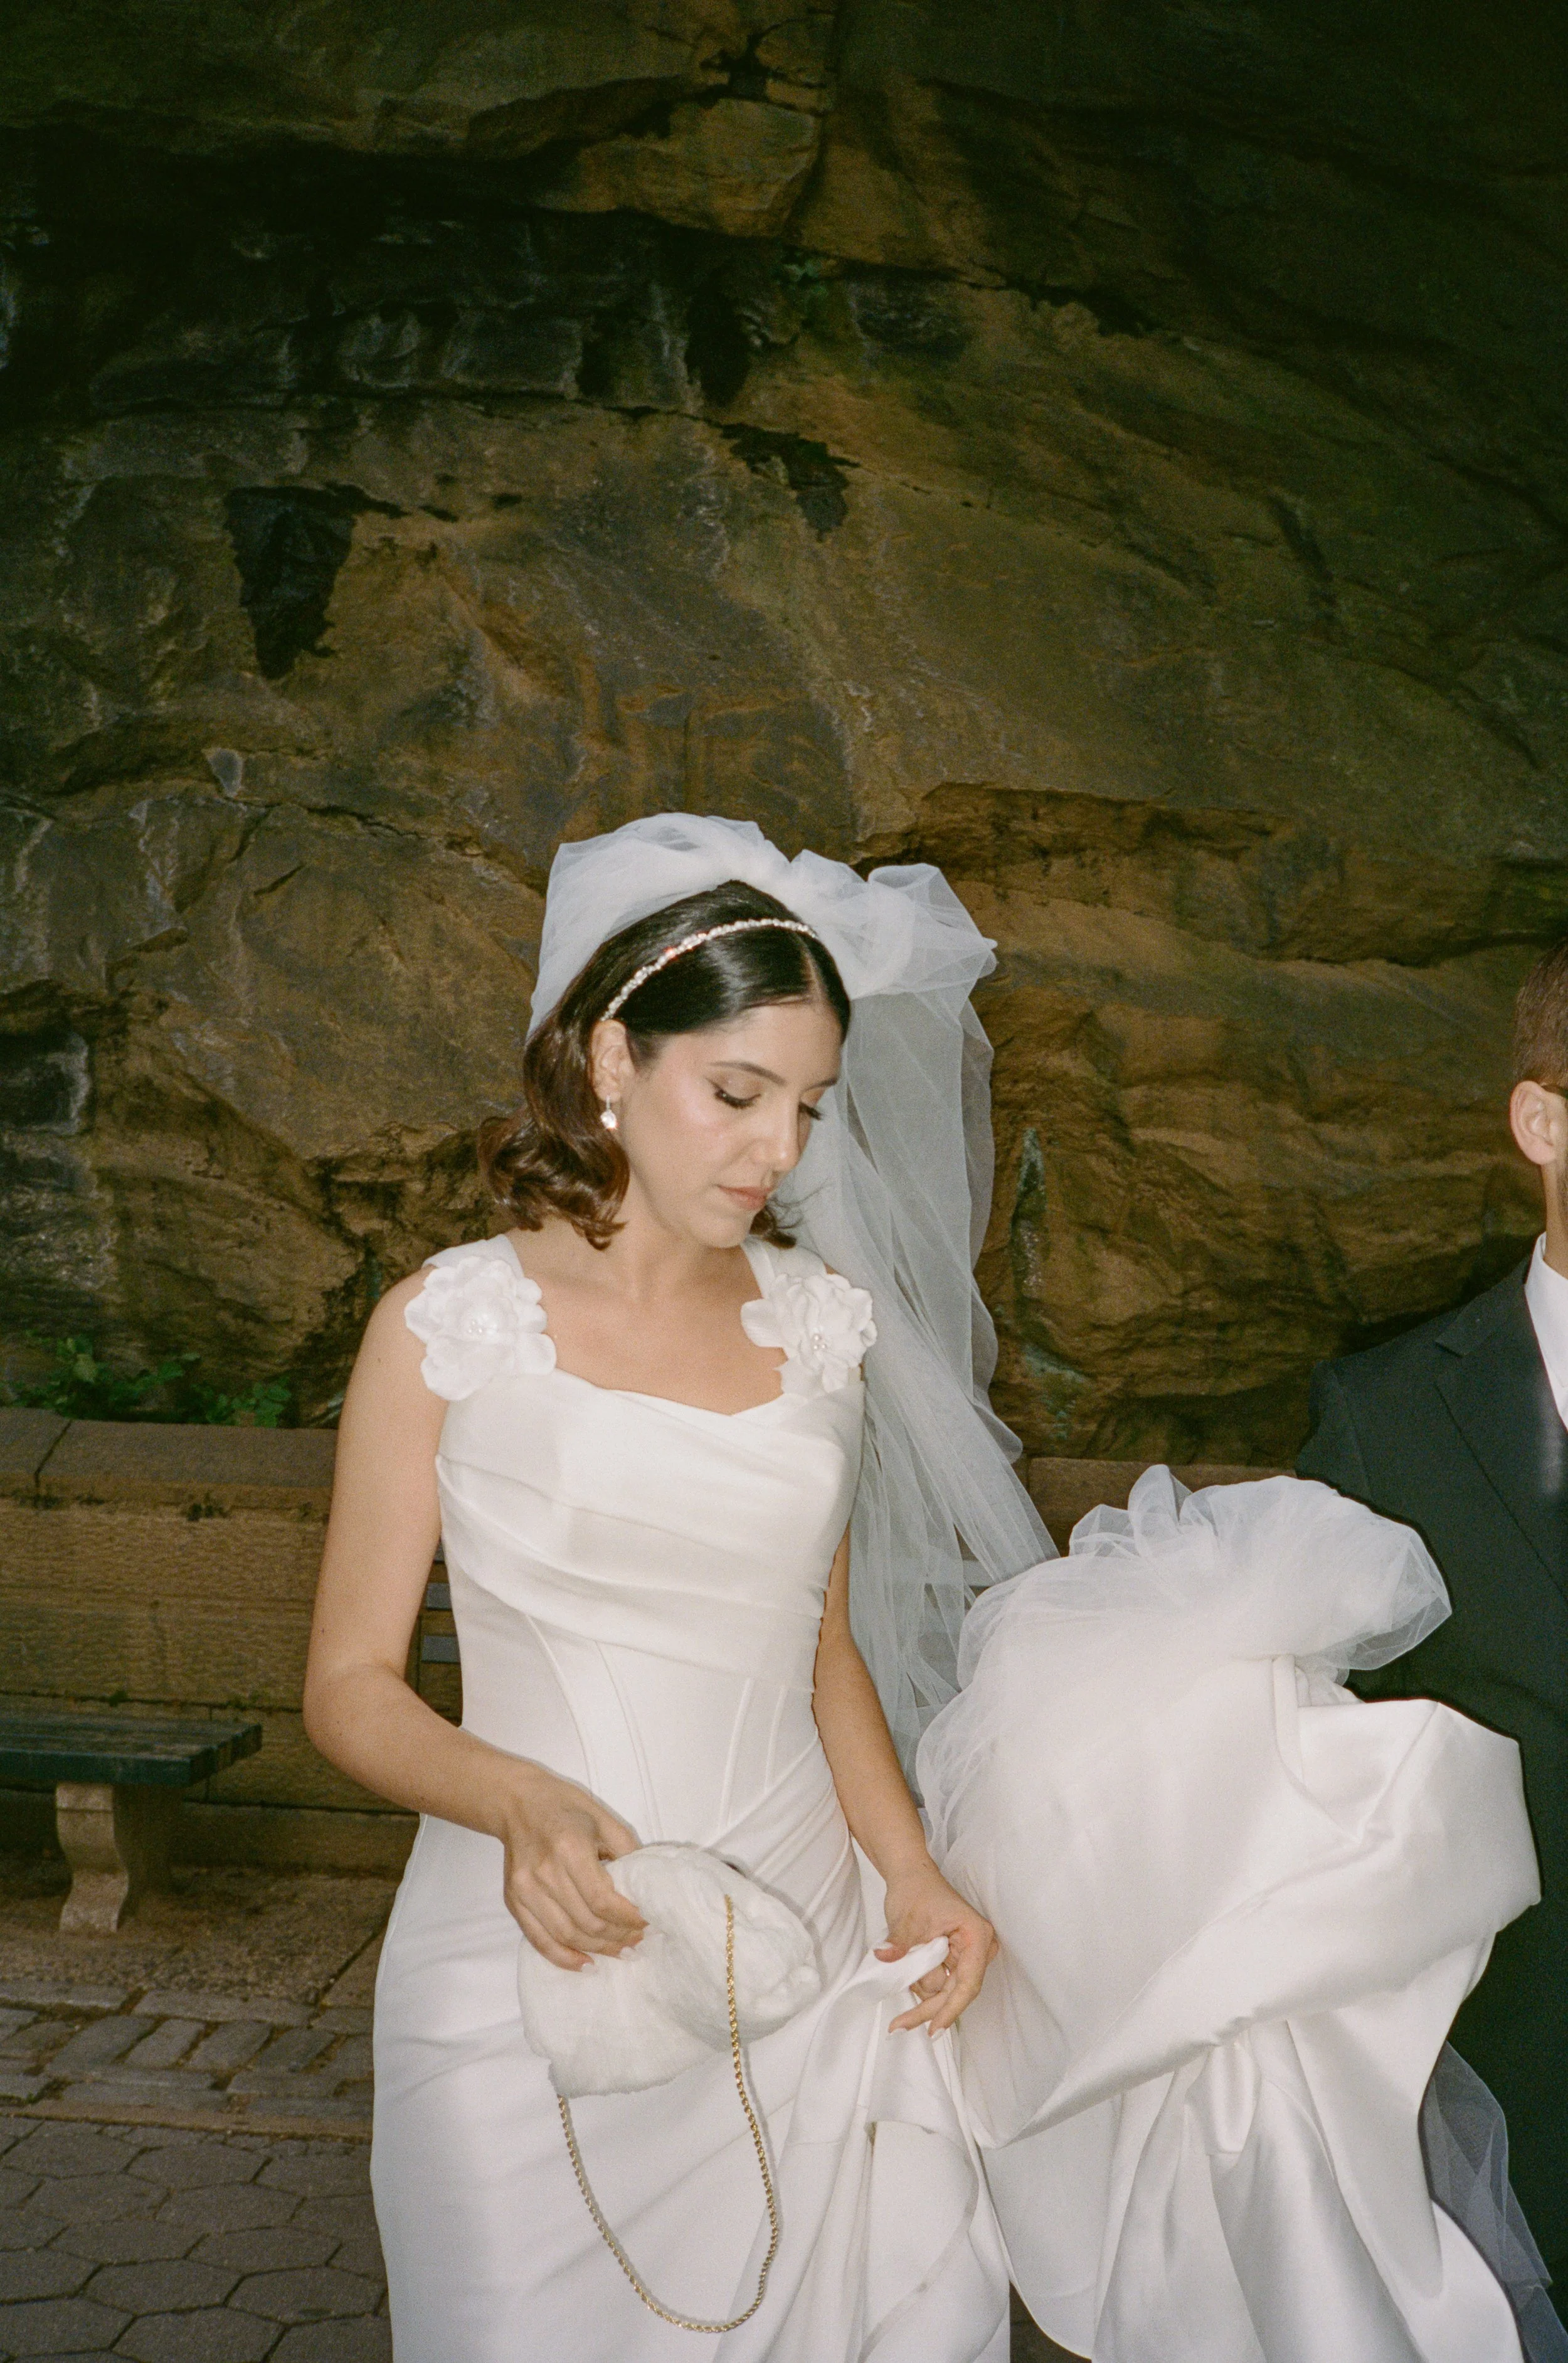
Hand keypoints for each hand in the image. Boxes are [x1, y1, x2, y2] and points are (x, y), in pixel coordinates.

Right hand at [498, 1762, 646, 1970]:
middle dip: (618, 1937)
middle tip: (638, 1940)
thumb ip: (627, 1852)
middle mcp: (544, 1872)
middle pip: (586, 1922)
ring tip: (620, 1950)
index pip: (602, 1900)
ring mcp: (524, 1889)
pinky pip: (538, 1939)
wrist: (518, 1802)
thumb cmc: (566, 1807)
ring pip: (565, 1935)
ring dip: (597, 1949)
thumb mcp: (604, 1819)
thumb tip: (645, 1890)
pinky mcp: (513, 1901)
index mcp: (570, 1848)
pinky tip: (586, 1963)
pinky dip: (563, 1958)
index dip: (627, 1918)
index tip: (647, 1922)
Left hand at [876, 1859, 996, 2036]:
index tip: (933, 2029)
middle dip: (928, 2009)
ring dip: (921, 1992)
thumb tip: (885, 1957)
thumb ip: (900, 1942)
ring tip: (901, 1972)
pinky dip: (921, 1984)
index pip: (968, 1983)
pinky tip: (906, 1976)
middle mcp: (977, 1949)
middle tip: (898, 2025)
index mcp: (976, 1937)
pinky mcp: (953, 1959)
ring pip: (945, 1991)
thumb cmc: (916, 1890)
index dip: (951, 2009)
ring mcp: (966, 1955)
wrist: (911, 1877)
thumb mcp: (907, 1919)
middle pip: (955, 1992)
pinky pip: (939, 1982)